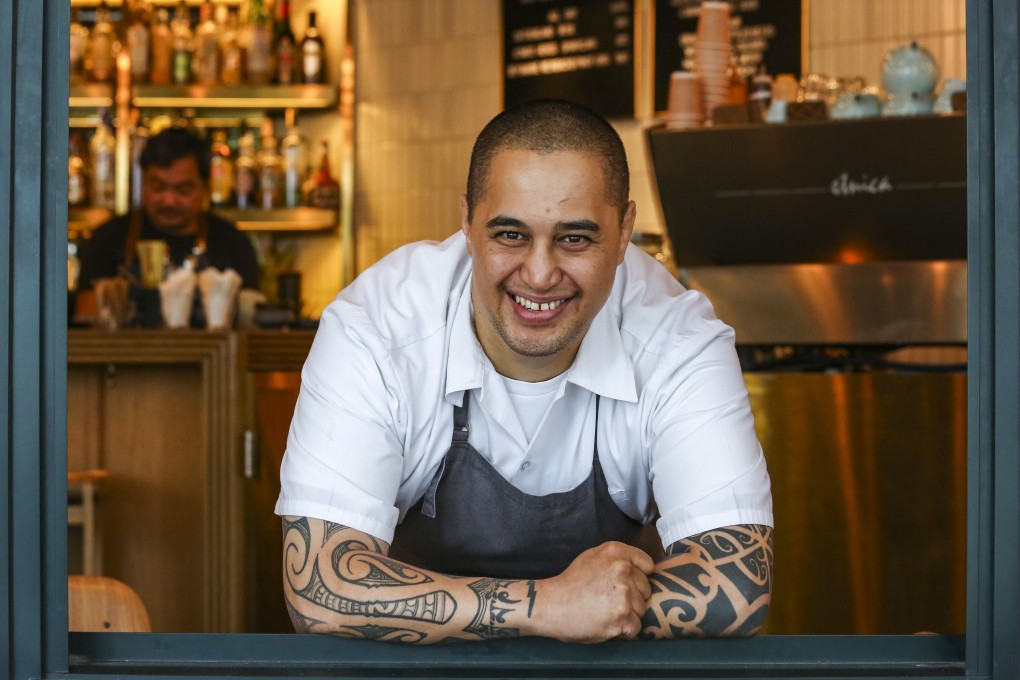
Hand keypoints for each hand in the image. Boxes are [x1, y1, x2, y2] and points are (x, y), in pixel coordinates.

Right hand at [533, 541, 653, 642]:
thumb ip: (618, 559)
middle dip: (633, 596)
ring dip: (628, 614)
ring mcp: (624, 594)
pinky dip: (624, 630)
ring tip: (606, 612)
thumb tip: (645, 569)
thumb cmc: (571, 583)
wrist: (551, 605)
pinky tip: (607, 623)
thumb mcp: (593, 557)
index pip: (647, 564)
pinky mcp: (622, 617)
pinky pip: (636, 627)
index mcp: (616, 552)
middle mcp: (623, 570)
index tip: (626, 584)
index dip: (638, 576)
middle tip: (609, 600)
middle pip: (646, 588)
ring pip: (642, 609)